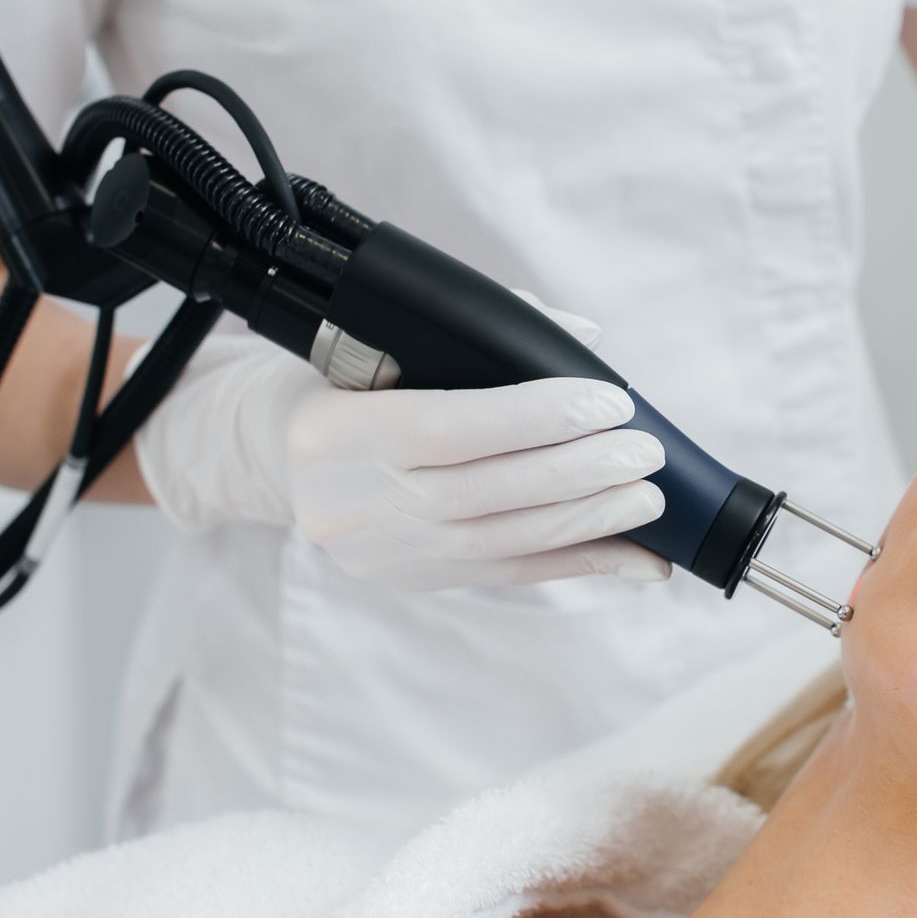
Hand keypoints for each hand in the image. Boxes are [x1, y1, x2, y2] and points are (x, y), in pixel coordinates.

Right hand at [132, 288, 671, 588]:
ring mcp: (375, 553)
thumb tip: (583, 339)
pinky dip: (577, 565)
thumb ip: (481, 336)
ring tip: (649, 500)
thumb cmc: (341, 380)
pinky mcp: (405, 582)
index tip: (609, 401)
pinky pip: (505, 577)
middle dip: (576, 473)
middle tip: (645, 453)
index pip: (447, 427)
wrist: (267, 452)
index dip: (535, 417)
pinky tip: (635, 559)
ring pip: (499, 544)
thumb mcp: (383, 343)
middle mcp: (346, 502)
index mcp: (332, 430)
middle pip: (481, 493)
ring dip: (587, 523)